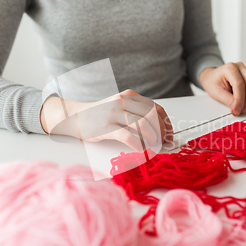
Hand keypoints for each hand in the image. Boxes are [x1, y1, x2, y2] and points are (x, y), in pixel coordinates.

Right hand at [40, 89, 173, 150]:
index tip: (169, 134)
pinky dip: (139, 145)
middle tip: (163, 142)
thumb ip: (137, 113)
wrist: (76, 117)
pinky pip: (128, 136)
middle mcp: (123, 101)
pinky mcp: (107, 127)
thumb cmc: (100, 115)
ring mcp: (114, 113)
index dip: (166, 123)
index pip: (156, 108)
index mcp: (129, 96)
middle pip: (152, 116)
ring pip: (143, 124)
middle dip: (162, 131)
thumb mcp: (120, 107)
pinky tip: (141, 150)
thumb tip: (160, 129)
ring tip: (153, 146)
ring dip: (153, 138)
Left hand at [199, 62, 245, 115]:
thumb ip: (227, 100)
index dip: (240, 99)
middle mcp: (240, 67)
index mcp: (230, 68)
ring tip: (242, 106)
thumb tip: (237, 108)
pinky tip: (245, 100)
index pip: (239, 84)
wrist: (212, 78)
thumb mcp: (216, 92)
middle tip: (243, 110)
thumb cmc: (213, 82)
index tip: (237, 110)